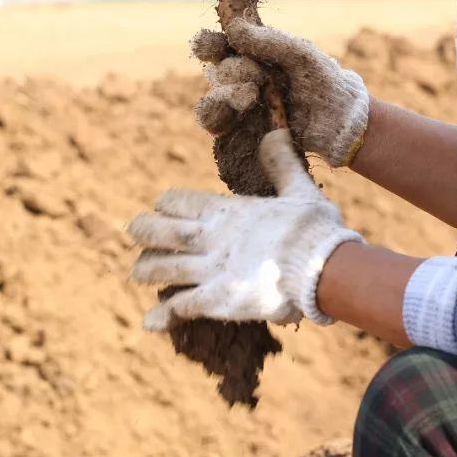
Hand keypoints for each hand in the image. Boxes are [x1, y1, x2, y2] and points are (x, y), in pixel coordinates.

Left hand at [129, 129, 362, 329]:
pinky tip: (151, 322)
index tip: (162, 207)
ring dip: (146, 270)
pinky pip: (181, 307)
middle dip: (142, 232)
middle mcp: (212, 239)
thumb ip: (282, 163)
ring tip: (137, 273)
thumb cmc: (314, 229)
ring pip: (162, 269)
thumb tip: (275, 133)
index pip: (178, 202)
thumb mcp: (300, 189)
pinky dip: (163, 315)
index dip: (166, 204)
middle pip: (159, 233)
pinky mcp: (218, 301)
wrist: (323, 268)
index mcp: (227, 211)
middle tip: (134, 233)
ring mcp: (212, 271)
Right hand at [191, 18, 369, 167]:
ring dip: (224, 95)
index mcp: (253, 56)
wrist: (338, 122)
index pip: (218, 46)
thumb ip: (269, 41)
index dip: (208, 44)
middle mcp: (242, 80)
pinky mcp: (241, 132)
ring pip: (210, 100)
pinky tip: (241, 110)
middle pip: (216, 72)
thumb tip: (233, 27)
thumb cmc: (323, 82)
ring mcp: (239, 108)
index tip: (213, 45)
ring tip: (249, 96)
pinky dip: (218, 117)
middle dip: (233, 71)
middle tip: (257, 76)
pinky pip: (214, 125)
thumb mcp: (301, 55)